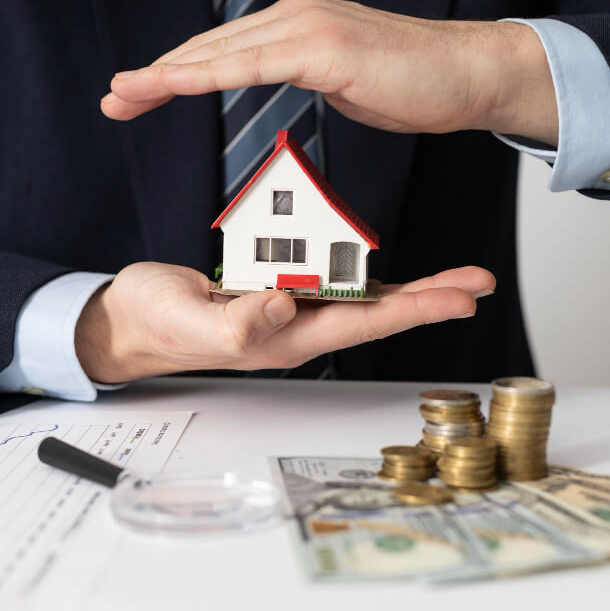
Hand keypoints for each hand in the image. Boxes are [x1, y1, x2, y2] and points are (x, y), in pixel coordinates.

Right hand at [75, 261, 494, 382]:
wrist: (131, 320)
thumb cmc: (156, 323)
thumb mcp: (189, 320)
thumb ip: (236, 321)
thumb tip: (284, 307)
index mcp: (285, 339)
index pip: (364, 323)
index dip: (416, 309)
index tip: (460, 297)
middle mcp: (298, 328)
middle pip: (378, 312)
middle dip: (431, 299)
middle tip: (479, 282)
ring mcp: (291, 313)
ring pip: (363, 299)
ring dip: (411, 288)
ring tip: (454, 277)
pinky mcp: (278, 294)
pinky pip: (333, 283)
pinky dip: (366, 274)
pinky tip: (390, 271)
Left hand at [101, 0, 557, 144]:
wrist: (469, 75)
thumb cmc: (413, 83)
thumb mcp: (343, 83)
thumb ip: (305, 78)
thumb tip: (282, 85)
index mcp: (294, 28)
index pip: (220, 54)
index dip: (173, 74)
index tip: (136, 95)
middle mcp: (293, 18)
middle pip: (208, 49)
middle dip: (154, 75)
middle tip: (112, 97)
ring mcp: (308, 28)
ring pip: (221, 54)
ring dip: (166, 75)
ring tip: (124, 93)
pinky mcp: (325, 48)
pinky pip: (255, 65)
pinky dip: (208, 75)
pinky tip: (174, 85)